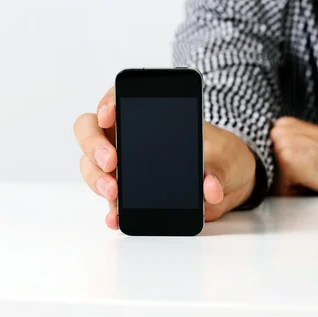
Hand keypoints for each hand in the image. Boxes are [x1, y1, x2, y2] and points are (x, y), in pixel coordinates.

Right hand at [73, 87, 257, 228]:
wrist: (226, 182)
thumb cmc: (219, 155)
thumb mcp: (224, 156)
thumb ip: (218, 170)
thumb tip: (210, 188)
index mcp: (145, 114)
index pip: (115, 99)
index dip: (107, 104)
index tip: (110, 115)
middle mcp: (126, 137)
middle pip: (90, 132)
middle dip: (95, 146)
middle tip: (111, 163)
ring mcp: (122, 166)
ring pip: (92, 166)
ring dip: (97, 179)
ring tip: (114, 193)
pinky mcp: (127, 193)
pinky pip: (110, 200)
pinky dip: (111, 209)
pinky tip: (116, 217)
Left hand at [270, 117, 317, 195]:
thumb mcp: (309, 152)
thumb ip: (285, 158)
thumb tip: (260, 180)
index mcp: (282, 126)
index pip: (266, 164)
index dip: (284, 175)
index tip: (307, 170)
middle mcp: (278, 130)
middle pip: (266, 174)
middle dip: (286, 182)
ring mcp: (281, 144)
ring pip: (272, 185)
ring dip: (293, 188)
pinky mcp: (288, 162)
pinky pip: (282, 195)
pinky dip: (300, 196)